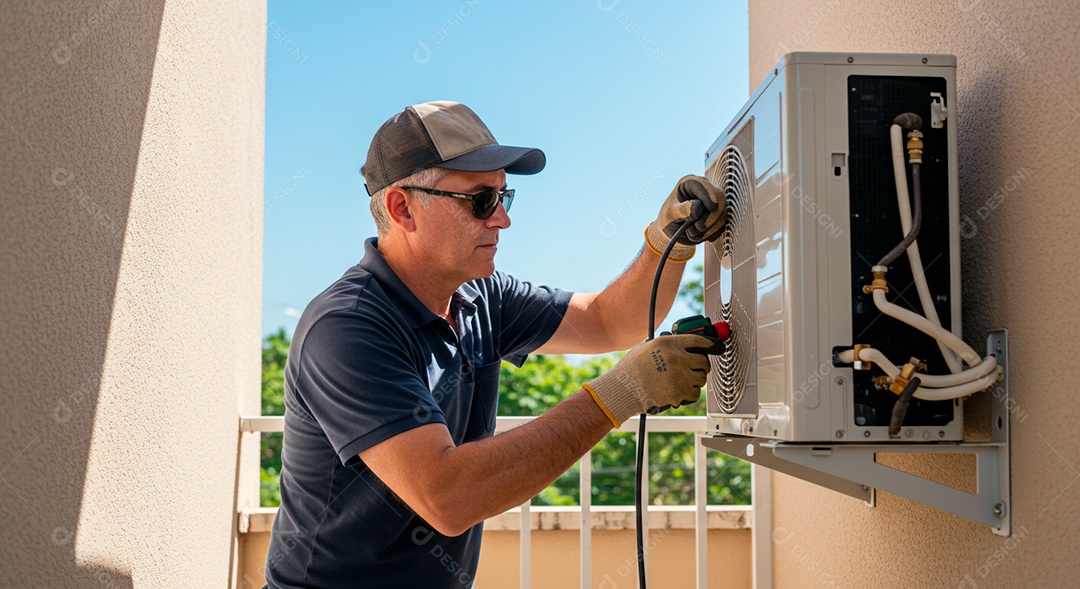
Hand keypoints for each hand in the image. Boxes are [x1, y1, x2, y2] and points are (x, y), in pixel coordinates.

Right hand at [582, 334, 720, 426]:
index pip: (699, 340)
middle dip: (700, 367)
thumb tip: (684, 346)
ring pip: (701, 379)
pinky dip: (689, 394)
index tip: (717, 346)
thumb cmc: (630, 369)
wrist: (622, 390)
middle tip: (692, 370)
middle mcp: (676, 357)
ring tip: (679, 381)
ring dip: (694, 381)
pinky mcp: (679, 393)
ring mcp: (679, 376)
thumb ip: (666, 345)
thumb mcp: (646, 347)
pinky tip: (676, 391)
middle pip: (704, 362)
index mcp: (668, 343)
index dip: (711, 343)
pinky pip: (695, 394)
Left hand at [645, 175, 725, 258]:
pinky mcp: (718, 215)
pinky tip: (698, 235)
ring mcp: (714, 202)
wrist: (673, 232)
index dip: (709, 195)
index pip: (703, 184)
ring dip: (708, 229)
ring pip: (722, 214)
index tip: (712, 207)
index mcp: (689, 183)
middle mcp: (705, 190)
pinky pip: (722, 225)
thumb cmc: (668, 219)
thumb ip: (682, 210)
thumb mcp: (670, 214)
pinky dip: (711, 233)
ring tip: (691, 233)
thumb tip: (698, 208)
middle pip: (718, 199)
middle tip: (696, 229)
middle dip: (709, 218)